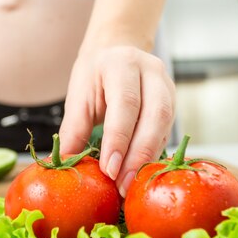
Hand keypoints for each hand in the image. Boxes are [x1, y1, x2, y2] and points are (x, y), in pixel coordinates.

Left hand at [59, 45, 175, 196]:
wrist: (116, 53)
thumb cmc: (94, 76)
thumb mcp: (78, 96)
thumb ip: (74, 130)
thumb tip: (65, 164)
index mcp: (122, 64)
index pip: (125, 103)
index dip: (119, 139)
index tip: (109, 170)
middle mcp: (151, 71)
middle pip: (154, 115)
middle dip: (138, 155)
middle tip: (122, 184)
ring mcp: (167, 86)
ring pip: (165, 125)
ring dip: (148, 158)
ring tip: (129, 183)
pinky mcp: (173, 102)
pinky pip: (166, 131)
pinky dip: (152, 154)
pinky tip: (139, 172)